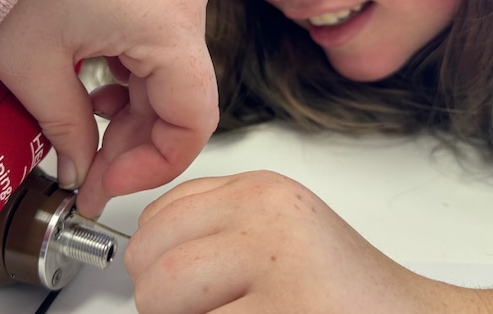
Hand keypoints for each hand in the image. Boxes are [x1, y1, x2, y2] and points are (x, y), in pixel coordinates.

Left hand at [0, 0, 218, 217]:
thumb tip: (82, 173)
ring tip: (87, 134)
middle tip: (90, 173)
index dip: (155, 166)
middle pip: (184, 100)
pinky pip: (161, 49)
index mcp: (167, 21)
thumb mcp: (33, 68)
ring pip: (172, 78)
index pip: (193, 121)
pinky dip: (134, 82)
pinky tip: (99, 95)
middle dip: (138, 146)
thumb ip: (67, 131)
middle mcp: (188, 1)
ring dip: (135, 117)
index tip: (110, 184)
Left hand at [125, 171, 465, 313]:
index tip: (179, 285)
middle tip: (209, 313)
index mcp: (262, 191)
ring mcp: (275, 265)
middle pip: (149, 260)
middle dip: (161, 301)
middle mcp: (266, 217)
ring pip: (160, 302)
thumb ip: (215, 229)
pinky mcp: (283, 313)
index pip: (157, 217)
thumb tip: (144, 253)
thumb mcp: (280, 235)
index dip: (156, 263)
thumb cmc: (348, 296)